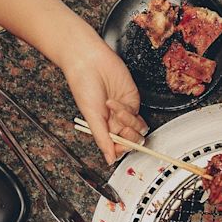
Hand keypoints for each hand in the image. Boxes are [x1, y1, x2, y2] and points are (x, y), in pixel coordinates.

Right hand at [63, 42, 148, 163]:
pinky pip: (137, 113)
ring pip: (138, 129)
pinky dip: (128, 111)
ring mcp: (125, 111)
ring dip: (128, 123)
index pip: (118, 147)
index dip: (122, 149)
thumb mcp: (91, 116)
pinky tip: (116, 102)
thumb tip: (109, 160)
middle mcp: (114, 121)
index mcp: (103, 128)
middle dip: (128, 137)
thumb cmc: (83, 85)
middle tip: (120, 128)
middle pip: (131, 140)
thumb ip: (102, 139)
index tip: (119, 146)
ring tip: (114, 110)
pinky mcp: (132, 100)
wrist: (89, 61)